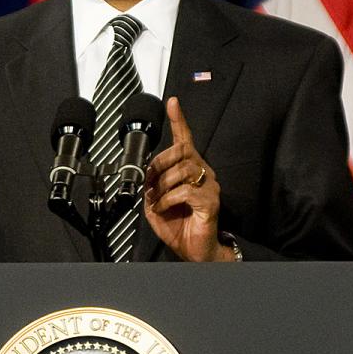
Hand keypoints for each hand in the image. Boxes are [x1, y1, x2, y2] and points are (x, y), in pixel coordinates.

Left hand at [143, 97, 233, 261]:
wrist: (195, 250)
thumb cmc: (180, 226)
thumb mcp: (156, 204)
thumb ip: (150, 187)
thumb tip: (143, 175)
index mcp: (190, 169)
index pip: (185, 139)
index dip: (178, 120)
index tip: (172, 102)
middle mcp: (202, 172)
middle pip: (180, 151)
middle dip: (159, 164)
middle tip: (150, 183)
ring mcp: (209, 186)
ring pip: (181, 170)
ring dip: (162, 186)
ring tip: (158, 201)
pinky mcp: (210, 201)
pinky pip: (185, 191)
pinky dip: (168, 199)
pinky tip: (165, 207)